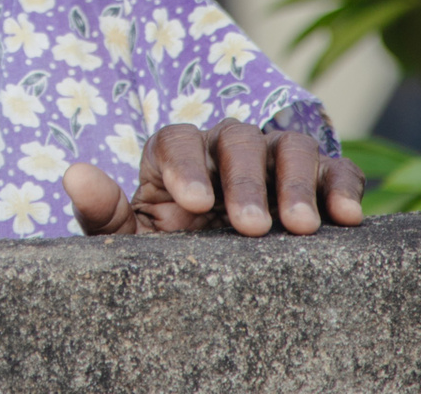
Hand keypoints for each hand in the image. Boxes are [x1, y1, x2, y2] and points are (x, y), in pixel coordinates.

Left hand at [60, 118, 364, 236]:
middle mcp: (226, 148)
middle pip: (237, 139)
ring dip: (297, 182)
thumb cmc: (168, 255)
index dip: (184, 165)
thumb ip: (103, 210)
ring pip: (290, 145)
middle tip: (250, 228)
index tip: (192, 205)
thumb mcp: (131, 242)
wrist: (214, 281)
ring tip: (299, 227)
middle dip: (245, 181)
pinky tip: (347, 218)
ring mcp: (274, 160)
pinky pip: (337, 169)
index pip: (176, 139)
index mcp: (175, 156)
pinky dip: (343, 186)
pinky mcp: (318, 181)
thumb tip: (73, 173)